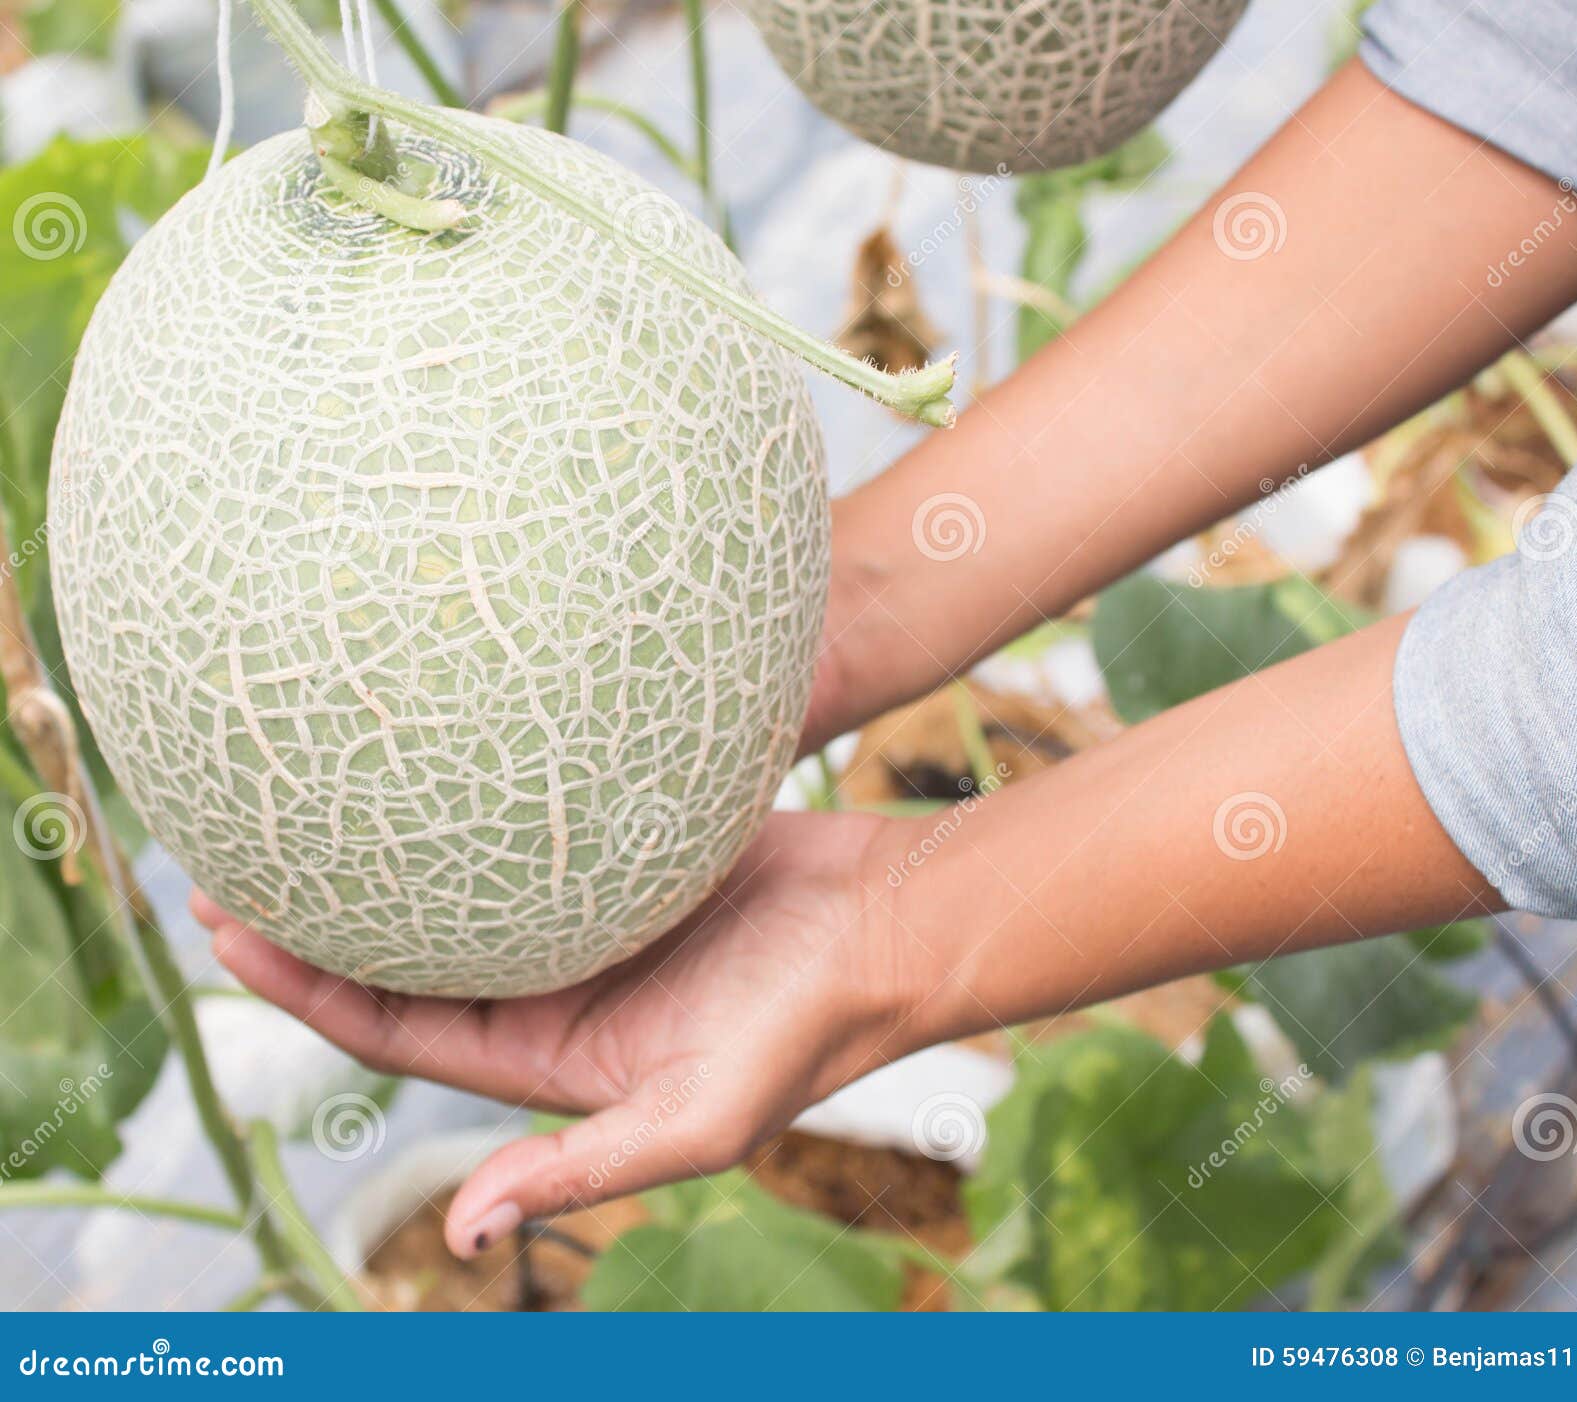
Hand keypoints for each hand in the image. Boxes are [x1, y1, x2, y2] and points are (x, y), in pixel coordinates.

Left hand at [192, 810, 922, 1258]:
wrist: (890, 926)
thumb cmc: (807, 1030)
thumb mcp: (698, 1119)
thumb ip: (584, 1170)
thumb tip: (463, 1230)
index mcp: (552, 1058)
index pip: (398, 1031)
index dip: (308, 993)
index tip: (232, 935)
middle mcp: (554, 990)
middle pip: (406, 959)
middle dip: (315, 925)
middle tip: (226, 863)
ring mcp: (586, 920)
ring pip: (455, 893)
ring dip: (381, 864)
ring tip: (300, 809)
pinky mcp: (622, 857)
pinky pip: (523, 833)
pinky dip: (467, 811)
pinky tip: (426, 765)